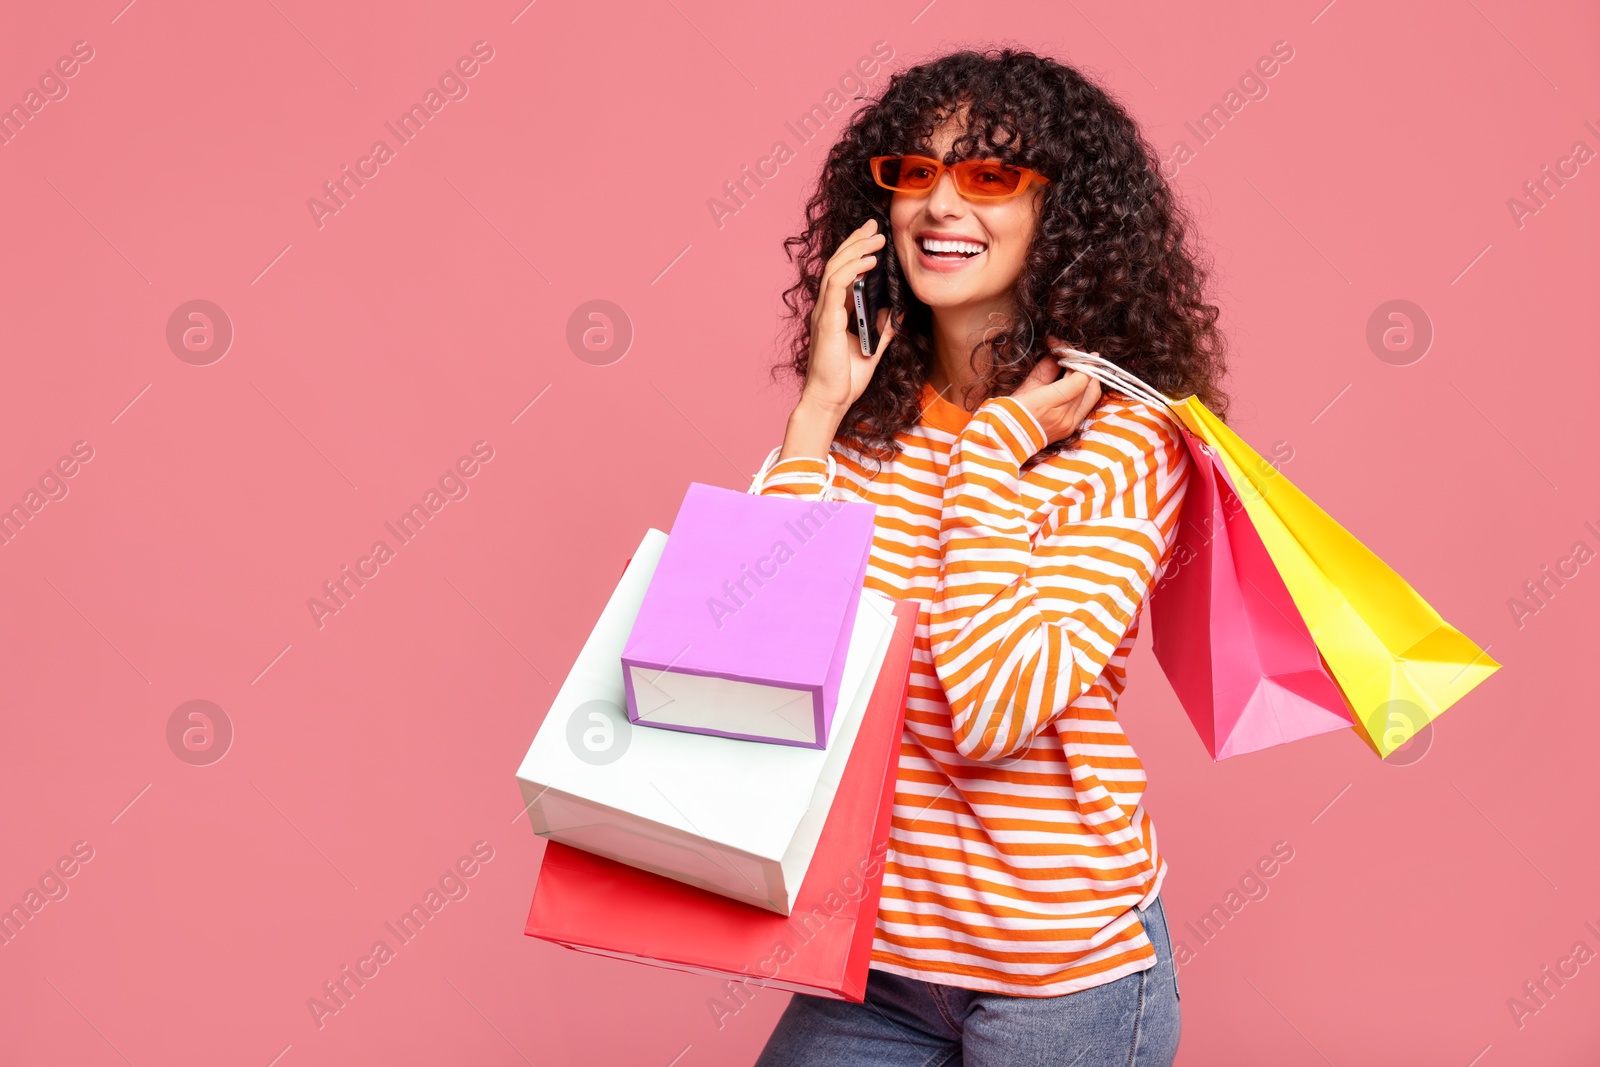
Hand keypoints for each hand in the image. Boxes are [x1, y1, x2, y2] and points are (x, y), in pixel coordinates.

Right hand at [798, 218, 895, 419]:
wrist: (831, 400)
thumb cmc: (846, 379)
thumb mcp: (874, 349)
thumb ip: (882, 330)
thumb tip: (896, 312)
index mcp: (835, 312)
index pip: (844, 273)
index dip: (856, 251)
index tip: (873, 235)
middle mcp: (827, 308)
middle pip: (838, 264)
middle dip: (856, 241)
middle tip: (873, 225)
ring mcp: (824, 313)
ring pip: (836, 269)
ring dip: (857, 250)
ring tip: (876, 237)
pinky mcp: (827, 320)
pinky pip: (836, 286)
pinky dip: (852, 269)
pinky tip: (869, 261)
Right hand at [1009, 341, 1102, 445]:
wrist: (1005, 438)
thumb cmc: (1009, 410)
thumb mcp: (1026, 385)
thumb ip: (1047, 368)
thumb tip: (1059, 355)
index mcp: (1046, 404)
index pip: (1079, 379)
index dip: (1079, 362)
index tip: (1071, 352)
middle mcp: (1062, 417)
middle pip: (1087, 385)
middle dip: (1083, 367)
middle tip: (1074, 356)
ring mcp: (1068, 425)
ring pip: (1092, 396)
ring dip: (1088, 379)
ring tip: (1078, 368)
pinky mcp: (1070, 429)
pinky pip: (1086, 406)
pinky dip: (1085, 392)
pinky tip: (1076, 383)